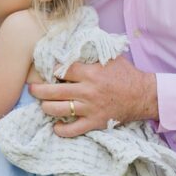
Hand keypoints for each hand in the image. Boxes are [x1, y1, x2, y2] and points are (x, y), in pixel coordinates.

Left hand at [27, 55, 157, 137]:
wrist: (143, 95)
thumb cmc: (125, 74)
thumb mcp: (109, 57)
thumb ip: (91, 53)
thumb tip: (74, 45)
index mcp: (90, 73)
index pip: (61, 71)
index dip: (52, 70)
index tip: (49, 71)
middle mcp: (87, 91)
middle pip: (54, 92)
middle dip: (38, 90)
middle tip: (32, 89)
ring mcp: (90, 108)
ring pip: (58, 110)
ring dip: (46, 107)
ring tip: (43, 104)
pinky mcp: (95, 122)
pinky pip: (73, 130)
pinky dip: (61, 130)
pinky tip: (56, 126)